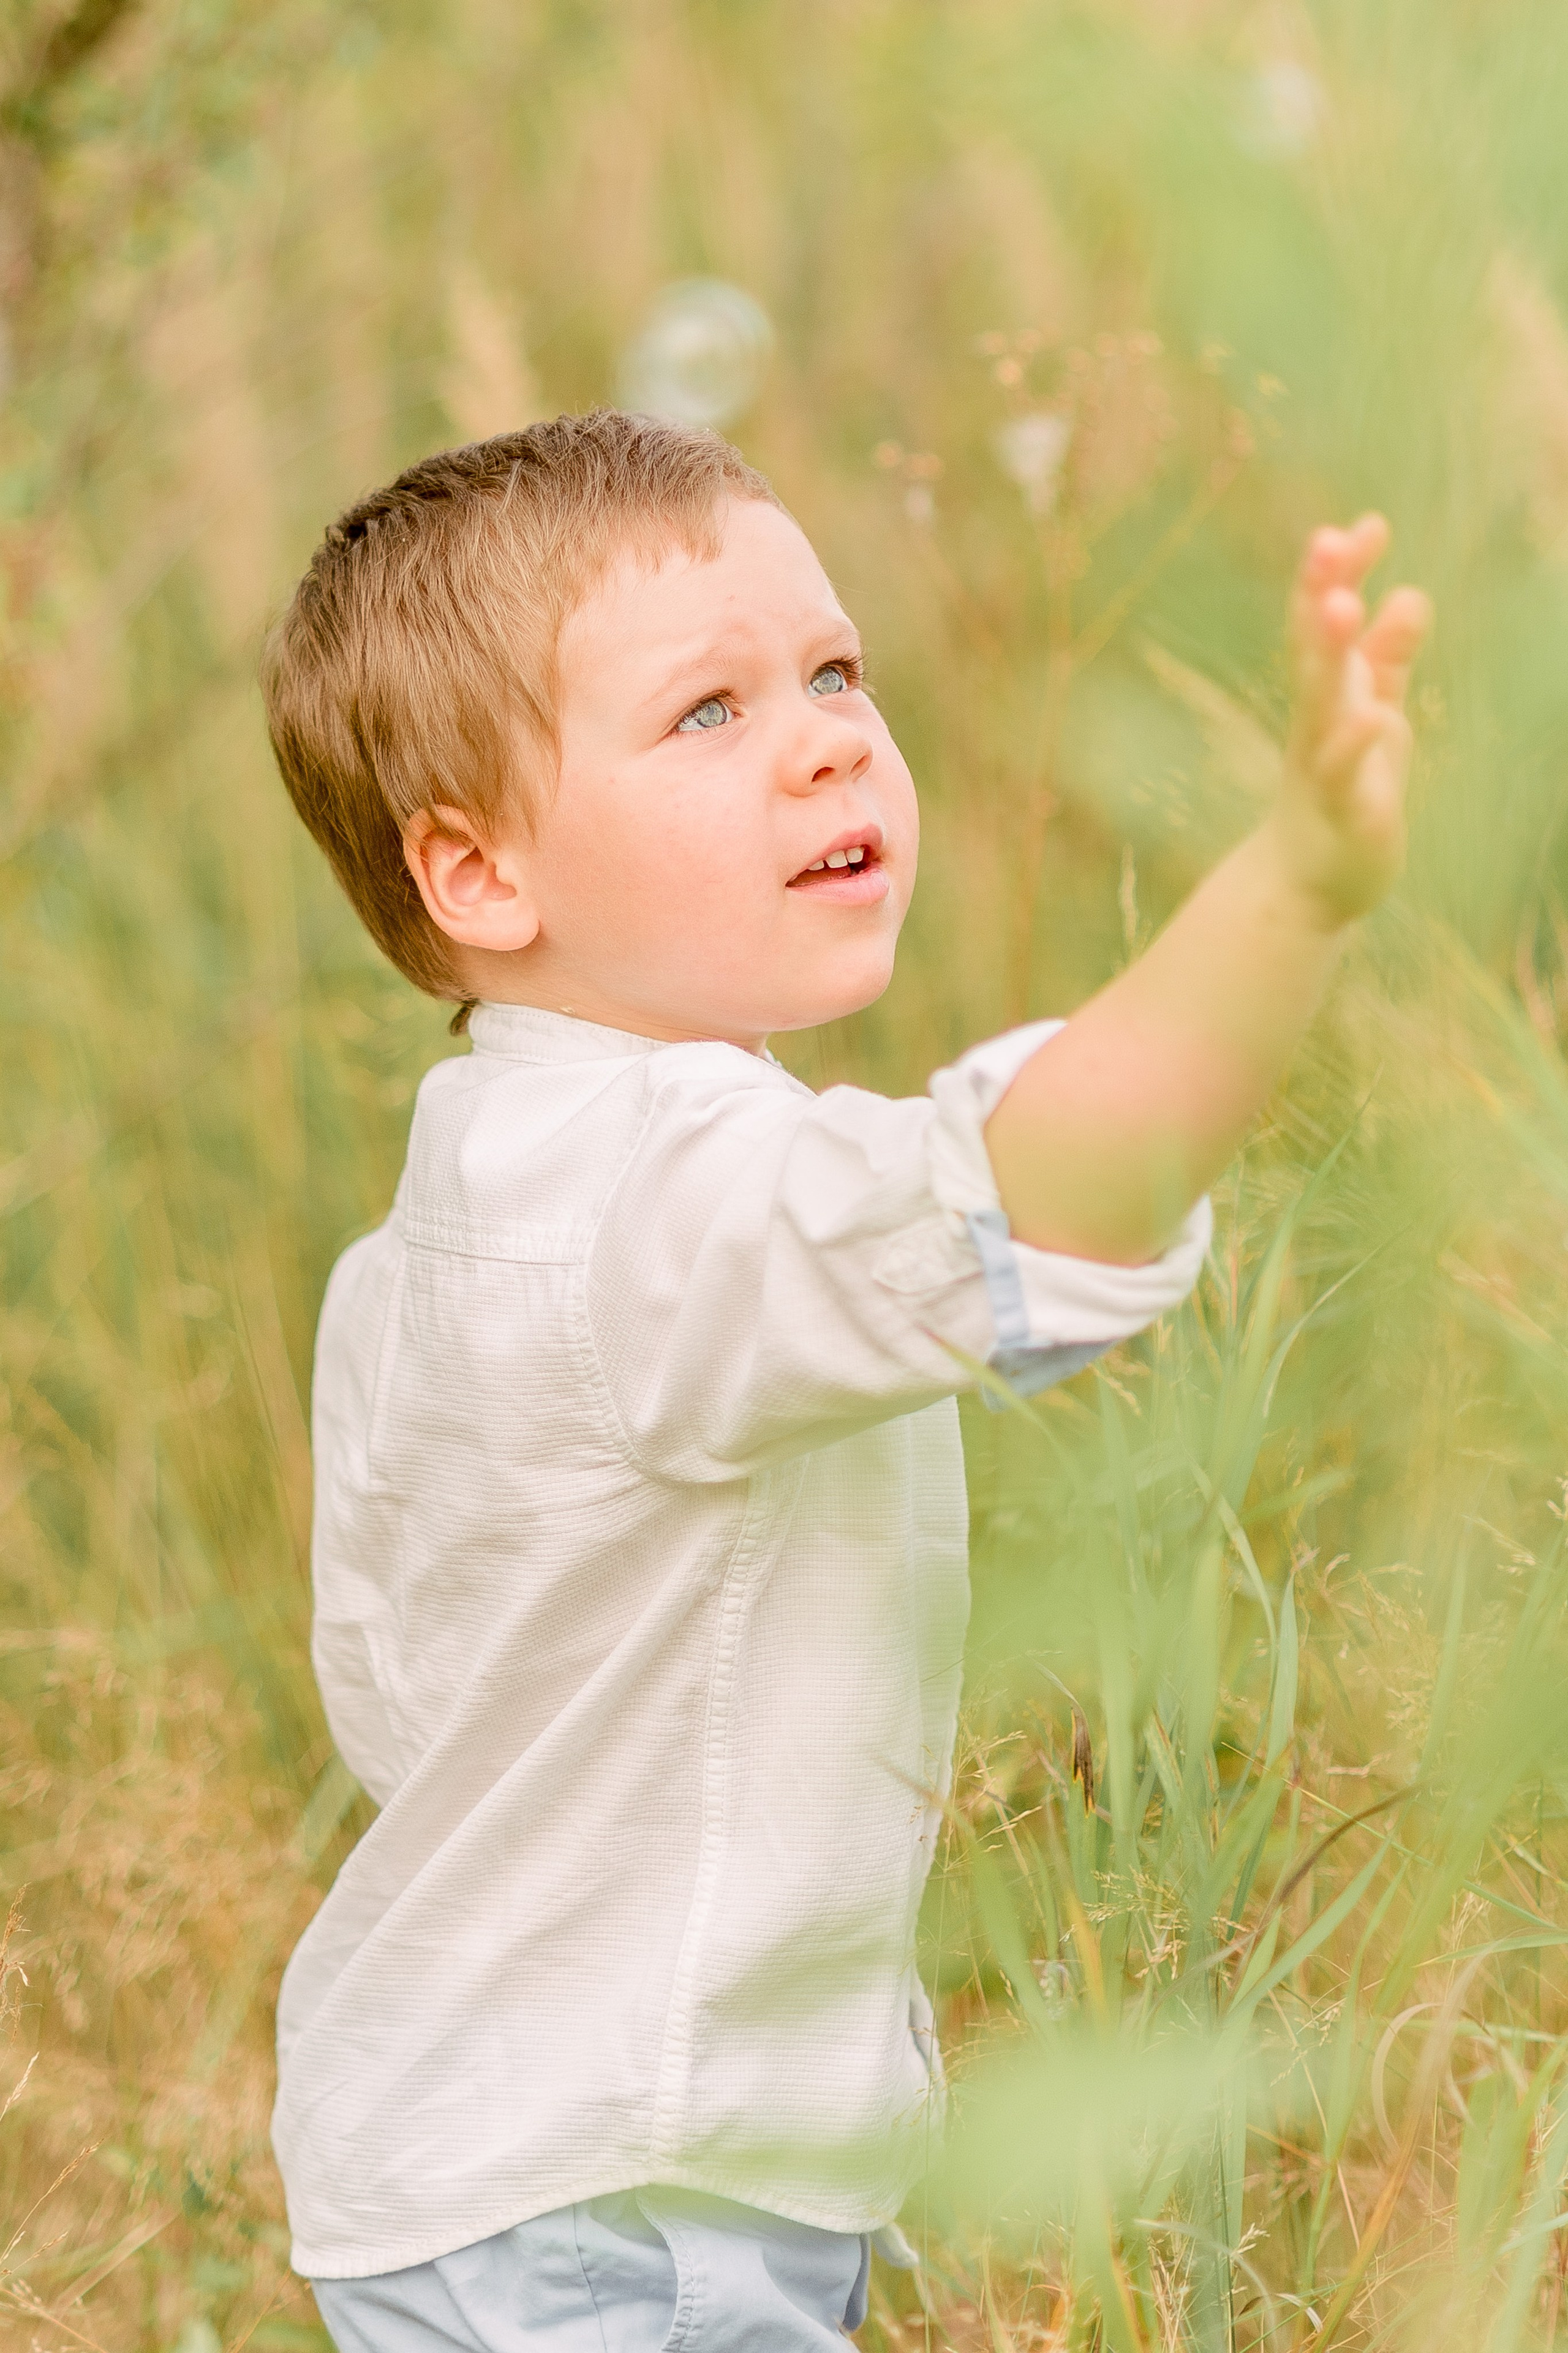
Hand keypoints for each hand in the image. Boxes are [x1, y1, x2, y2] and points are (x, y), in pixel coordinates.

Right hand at [1271, 514, 1431, 926]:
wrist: (1308, 881)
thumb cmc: (1343, 789)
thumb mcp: (1374, 711)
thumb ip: (1387, 657)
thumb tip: (1407, 594)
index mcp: (1328, 691)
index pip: (1327, 620)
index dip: (1344, 574)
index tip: (1369, 525)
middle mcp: (1317, 717)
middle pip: (1312, 647)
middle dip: (1317, 593)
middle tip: (1326, 539)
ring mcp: (1321, 761)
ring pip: (1319, 700)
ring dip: (1328, 654)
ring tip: (1342, 604)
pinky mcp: (1338, 809)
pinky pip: (1341, 773)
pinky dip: (1353, 743)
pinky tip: (1373, 716)